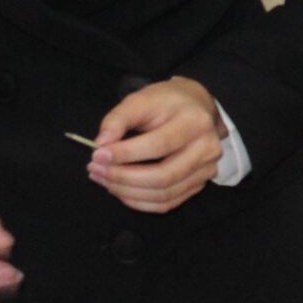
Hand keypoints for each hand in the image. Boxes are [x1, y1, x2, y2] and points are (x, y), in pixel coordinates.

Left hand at [89, 76, 224, 214]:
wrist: (196, 107)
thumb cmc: (167, 103)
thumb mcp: (141, 99)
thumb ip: (118, 119)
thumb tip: (101, 144)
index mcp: (195, 122)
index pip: (159, 145)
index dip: (126, 153)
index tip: (98, 155)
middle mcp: (207, 148)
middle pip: (163, 175)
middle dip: (123, 177)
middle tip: (96, 170)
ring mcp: (206, 170)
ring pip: (164, 194)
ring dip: (127, 192)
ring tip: (103, 179)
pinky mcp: (199, 184)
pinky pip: (167, 204)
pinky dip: (139, 202)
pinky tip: (120, 190)